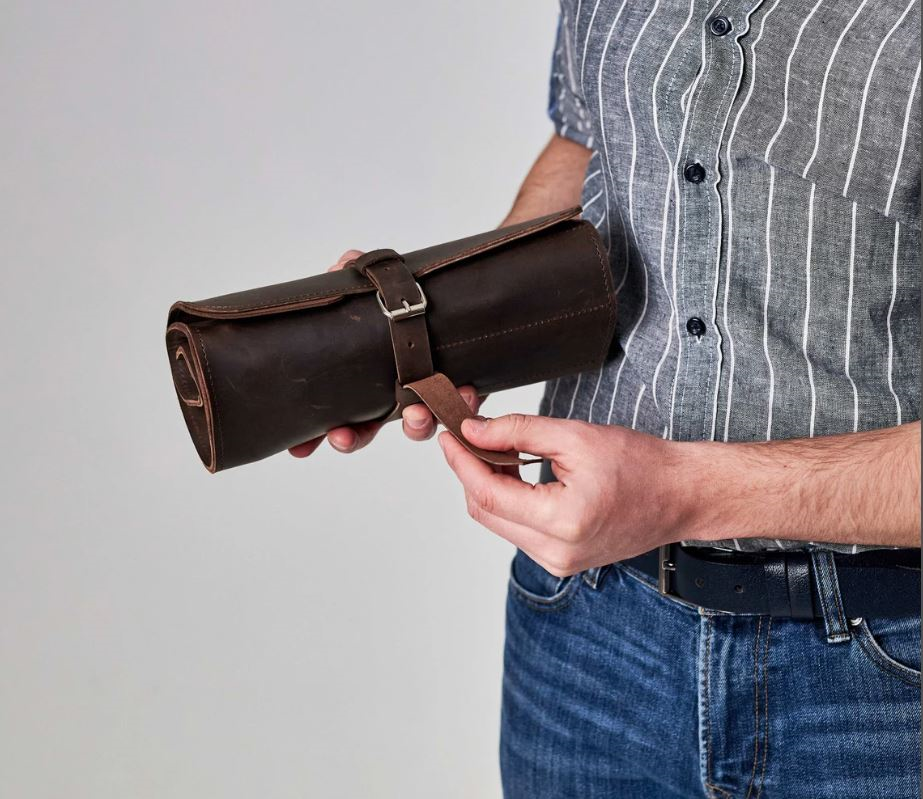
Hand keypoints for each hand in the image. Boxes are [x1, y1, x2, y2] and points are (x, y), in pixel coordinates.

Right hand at [289, 249, 483, 457]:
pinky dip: (464, 402)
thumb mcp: (374, 290)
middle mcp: (392, 399)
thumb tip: (340, 266)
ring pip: (417, 425)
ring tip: (414, 414)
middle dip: (355, 438)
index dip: (315, 437)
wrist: (463, 308)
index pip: (336, 418)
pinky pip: (464, 406)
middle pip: (368, 432)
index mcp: (365, 386)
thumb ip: (354, 279)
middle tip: (343, 437)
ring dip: (414, 425)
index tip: (300, 449)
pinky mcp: (462, 392)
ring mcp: (426, 398)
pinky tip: (464, 392)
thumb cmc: (409, 308)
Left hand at [437, 414, 695, 576]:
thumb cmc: (643, 465)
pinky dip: (509, 500)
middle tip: (469, 436)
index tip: (449, 436)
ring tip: (495, 448)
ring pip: (499, 522)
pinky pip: (518, 529)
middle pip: (486, 513)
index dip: (461, 462)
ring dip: (488, 485)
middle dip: (470, 472)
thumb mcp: (576, 436)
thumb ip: (518, 432)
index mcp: (562, 523)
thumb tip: (474, 432)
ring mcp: (559, 563)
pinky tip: (514, 472)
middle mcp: (556, 553)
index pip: (487, 495)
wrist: (681, 495)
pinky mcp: (562, 561)